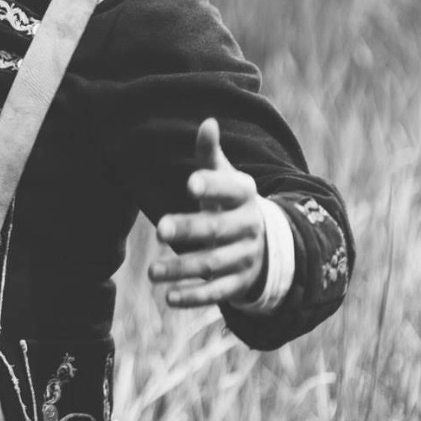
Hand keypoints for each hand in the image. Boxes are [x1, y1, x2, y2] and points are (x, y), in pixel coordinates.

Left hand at [147, 118, 266, 306]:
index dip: (211, 186)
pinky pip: (218, 292)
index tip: (189, 184)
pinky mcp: (240, 283)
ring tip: (151, 272)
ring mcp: (245, 257)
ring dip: (183, 269)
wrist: (268, 243)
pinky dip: (195, 297)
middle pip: (218, 229)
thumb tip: (207, 122)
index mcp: (244, 195)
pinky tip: (169, 298)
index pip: (230, 189)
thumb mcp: (226, 177)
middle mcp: (248, 226)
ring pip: (214, 264)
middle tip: (159, 229)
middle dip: (190, 229)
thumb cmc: (232, 203)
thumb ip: (210, 154)